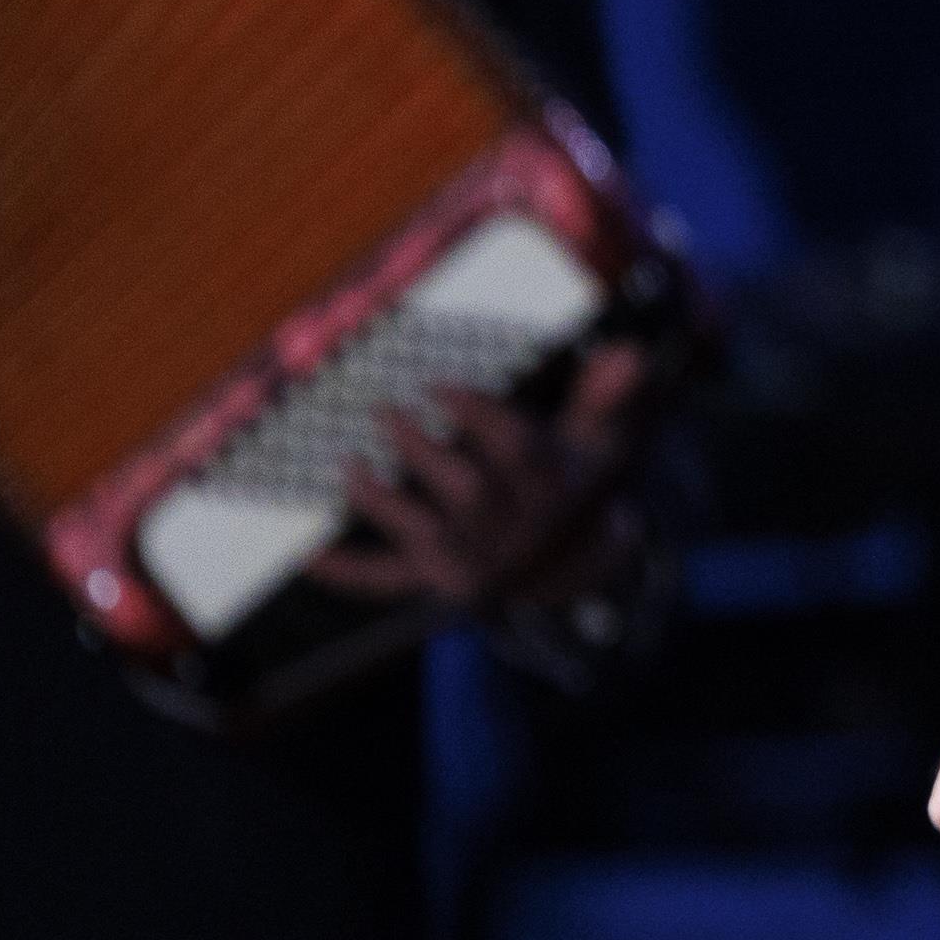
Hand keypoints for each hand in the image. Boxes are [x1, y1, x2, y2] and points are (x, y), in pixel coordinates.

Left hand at [313, 339, 666, 617]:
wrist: (571, 567)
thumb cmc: (571, 482)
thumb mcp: (597, 439)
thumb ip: (606, 396)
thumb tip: (628, 354)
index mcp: (550, 487)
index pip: (514, 447)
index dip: (474, 412)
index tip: (438, 383)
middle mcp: (512, 528)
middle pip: (467, 490)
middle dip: (421, 449)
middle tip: (383, 410)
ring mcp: (474, 561)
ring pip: (425, 535)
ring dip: (381, 501)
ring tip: (347, 463)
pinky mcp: (440, 585)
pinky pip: (391, 585)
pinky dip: (349, 573)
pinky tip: (311, 556)